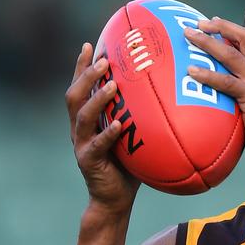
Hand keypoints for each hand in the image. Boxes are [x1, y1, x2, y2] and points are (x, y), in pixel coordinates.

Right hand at [65, 43, 139, 214]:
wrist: (114, 200)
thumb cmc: (129, 166)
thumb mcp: (134, 137)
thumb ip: (141, 117)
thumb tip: (170, 95)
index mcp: (87, 120)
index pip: (80, 87)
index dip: (82, 66)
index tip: (90, 44)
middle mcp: (80, 129)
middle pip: (75, 95)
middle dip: (86, 75)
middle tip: (104, 60)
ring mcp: (82, 145)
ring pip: (83, 116)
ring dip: (97, 98)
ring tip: (113, 84)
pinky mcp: (88, 162)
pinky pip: (98, 145)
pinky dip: (108, 134)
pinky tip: (119, 124)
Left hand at [184, 18, 244, 167]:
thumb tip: (225, 102)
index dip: (232, 30)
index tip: (214, 23)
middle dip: (220, 26)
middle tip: (198, 23)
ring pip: (231, 54)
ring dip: (207, 42)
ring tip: (188, 35)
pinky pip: (226, 81)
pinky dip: (207, 74)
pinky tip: (191, 71)